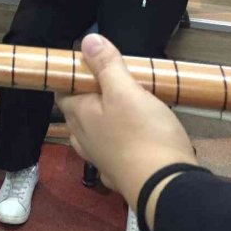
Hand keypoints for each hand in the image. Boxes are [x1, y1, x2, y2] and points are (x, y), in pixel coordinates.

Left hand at [56, 34, 197, 212]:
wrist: (167, 188)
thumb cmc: (144, 135)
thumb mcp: (127, 91)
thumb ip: (106, 66)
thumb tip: (87, 41)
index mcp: (79, 116)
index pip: (63, 90)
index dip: (74, 75)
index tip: (92, 64)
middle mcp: (84, 139)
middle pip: (79, 111)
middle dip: (92, 95)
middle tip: (117, 81)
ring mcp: (101, 159)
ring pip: (94, 133)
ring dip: (105, 119)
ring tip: (128, 106)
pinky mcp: (120, 174)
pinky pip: (114, 151)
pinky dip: (120, 141)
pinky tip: (135, 137)